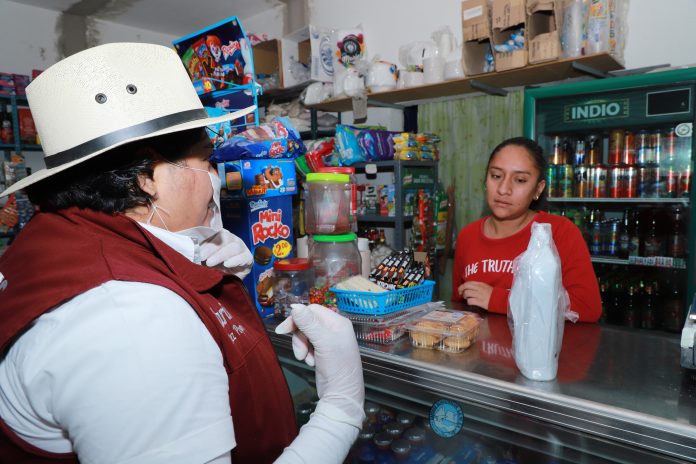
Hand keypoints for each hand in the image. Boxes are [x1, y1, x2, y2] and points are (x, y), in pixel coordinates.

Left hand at [199, 229, 252, 279]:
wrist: (226, 282)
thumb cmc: (213, 268)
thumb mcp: (203, 260)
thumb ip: (198, 253)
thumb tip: (190, 251)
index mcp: (220, 236)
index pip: (214, 232)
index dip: (206, 241)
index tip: (197, 251)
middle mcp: (232, 239)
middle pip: (224, 237)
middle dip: (212, 248)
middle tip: (202, 257)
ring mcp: (241, 248)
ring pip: (234, 246)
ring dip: (221, 254)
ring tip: (211, 263)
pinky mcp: (248, 258)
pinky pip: (244, 257)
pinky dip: (235, 260)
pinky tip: (227, 264)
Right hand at [276, 304, 364, 427]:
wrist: (341, 394)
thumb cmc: (337, 367)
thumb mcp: (323, 342)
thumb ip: (308, 324)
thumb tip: (295, 307)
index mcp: (337, 322)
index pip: (312, 310)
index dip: (297, 318)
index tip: (283, 330)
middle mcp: (334, 329)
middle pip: (307, 322)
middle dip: (299, 337)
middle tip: (299, 352)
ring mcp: (328, 341)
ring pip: (305, 335)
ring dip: (301, 347)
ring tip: (306, 359)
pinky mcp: (322, 352)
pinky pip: (307, 345)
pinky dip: (306, 353)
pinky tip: (312, 362)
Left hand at [458, 281, 492, 309]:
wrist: (500, 300)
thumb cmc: (493, 294)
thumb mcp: (485, 287)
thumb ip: (477, 286)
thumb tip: (468, 288)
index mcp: (480, 284)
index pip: (468, 283)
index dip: (462, 286)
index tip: (460, 289)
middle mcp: (479, 288)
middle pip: (465, 287)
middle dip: (461, 290)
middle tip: (461, 294)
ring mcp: (479, 295)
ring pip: (466, 293)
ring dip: (465, 296)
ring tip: (467, 298)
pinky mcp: (480, 302)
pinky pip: (470, 301)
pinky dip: (468, 302)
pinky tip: (471, 303)